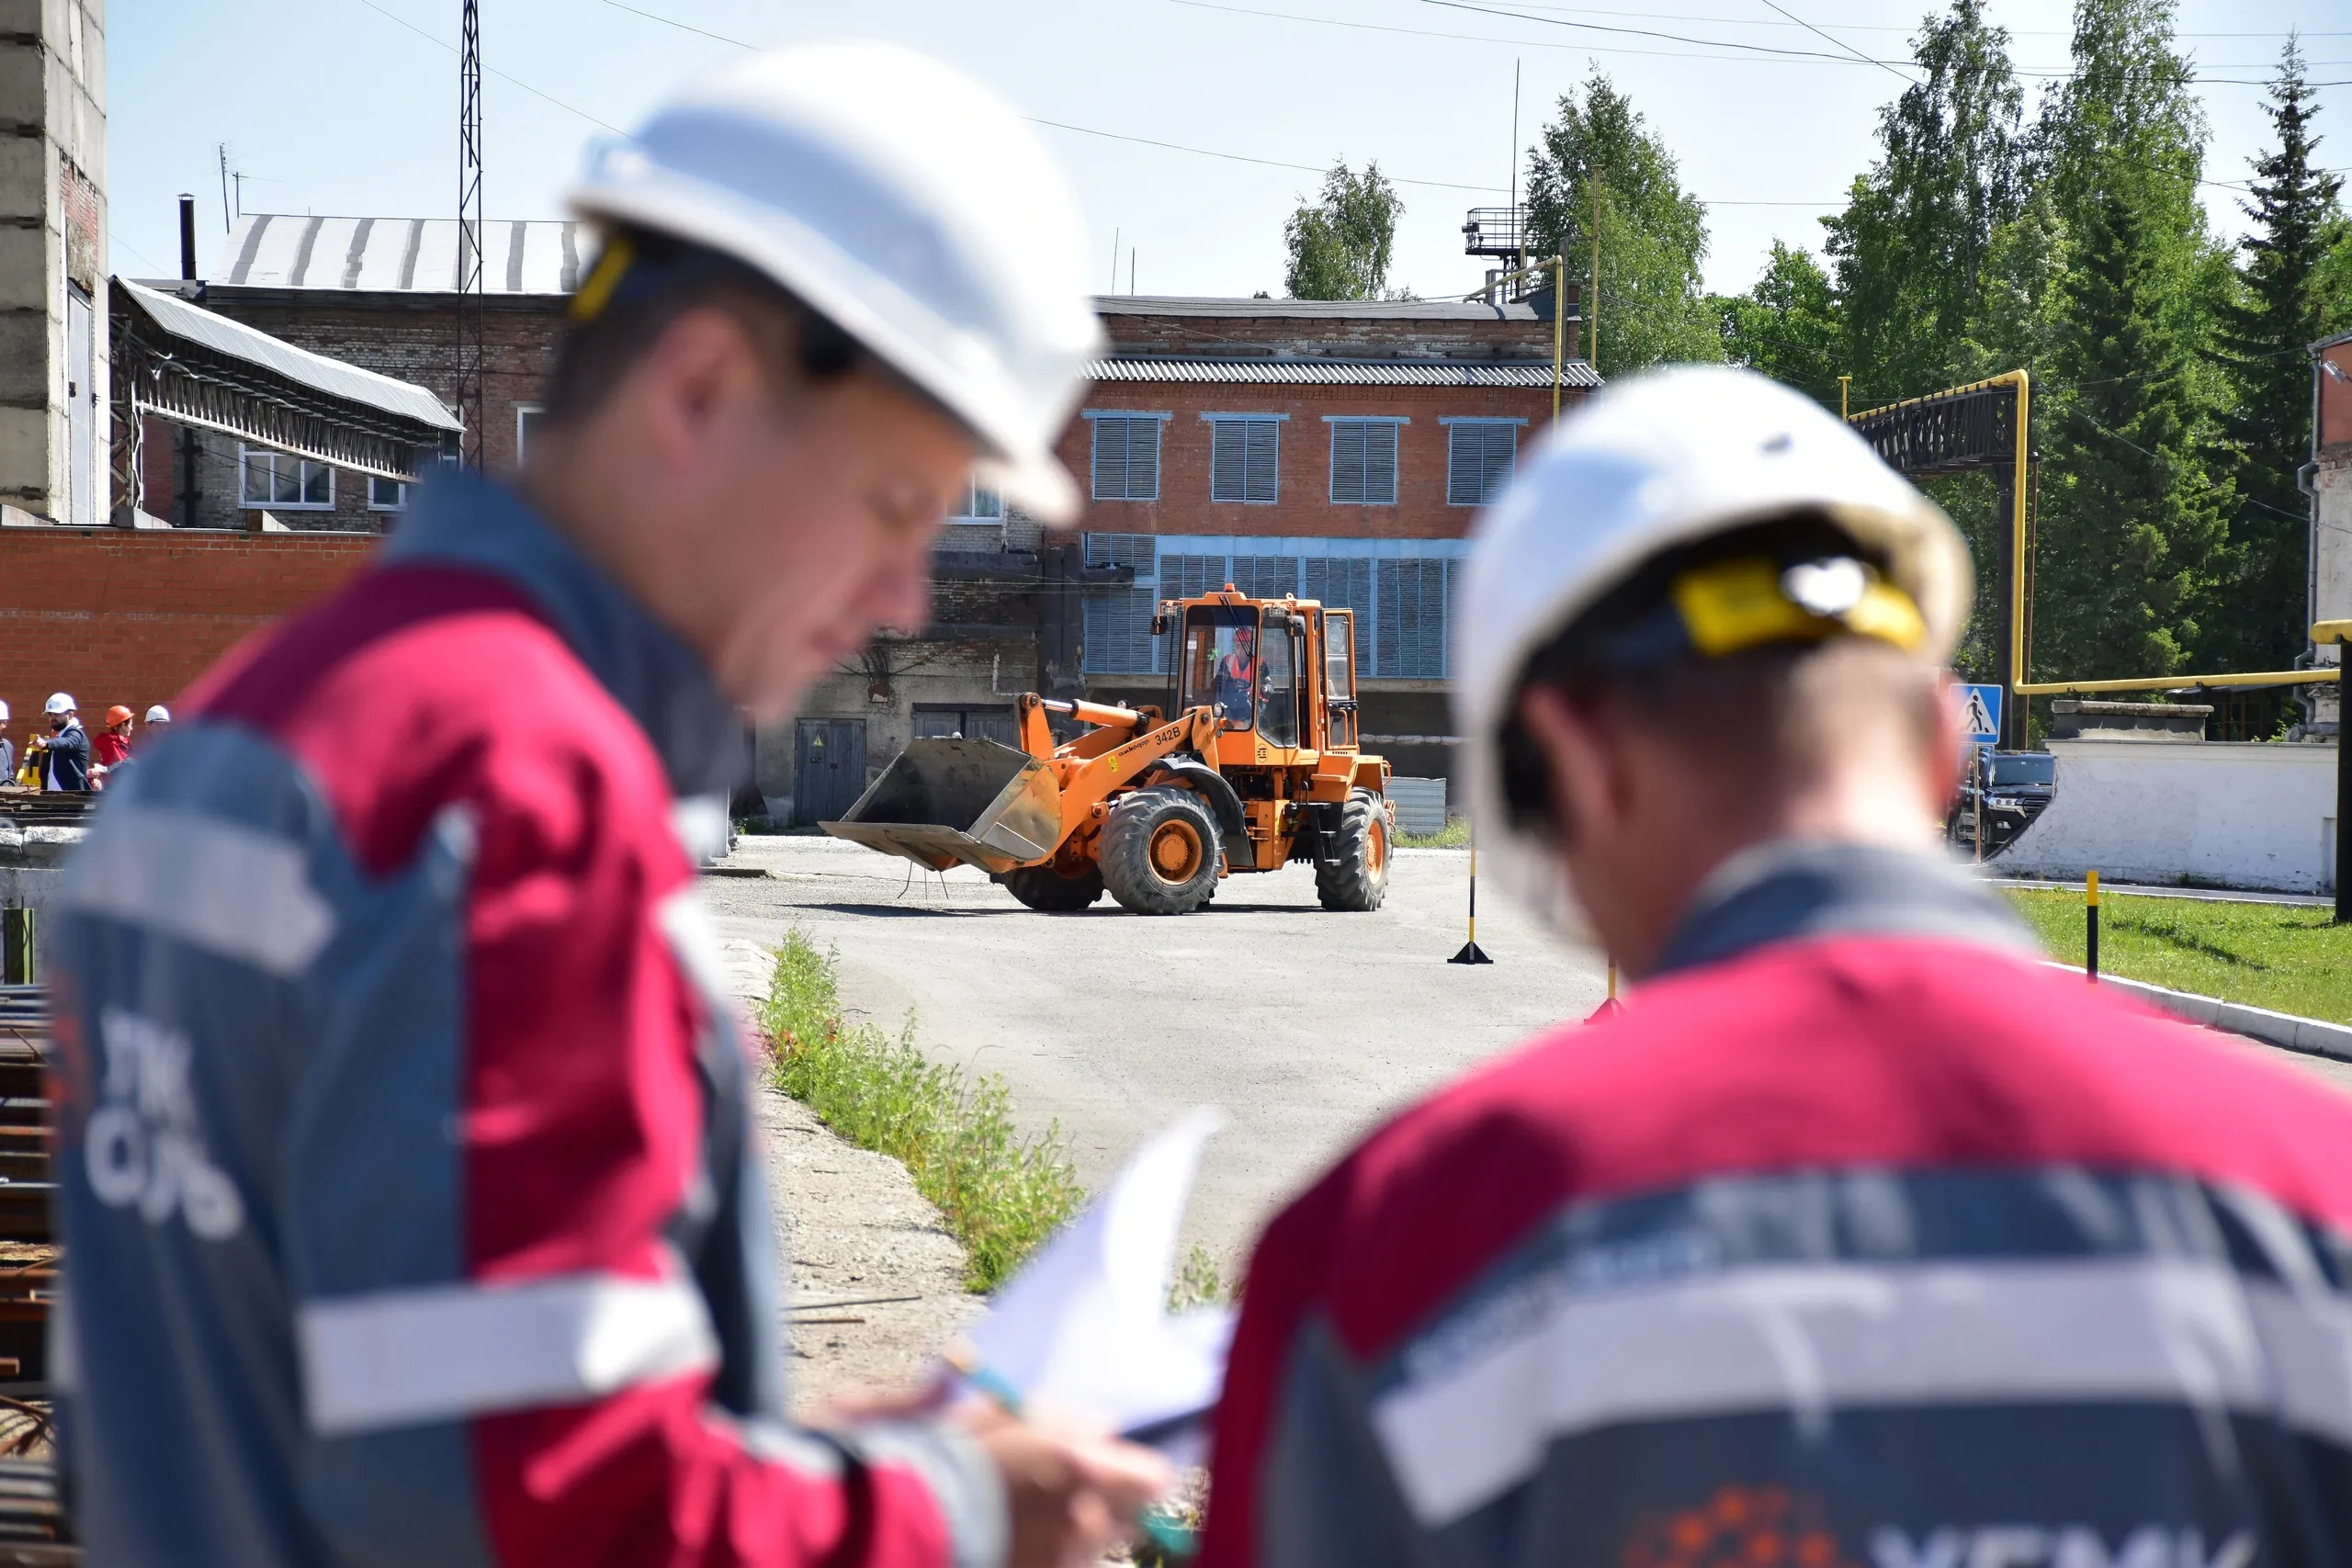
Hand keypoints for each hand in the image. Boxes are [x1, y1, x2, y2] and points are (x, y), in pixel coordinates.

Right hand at [957, 1401, 1173, 1567]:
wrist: (911, 1520)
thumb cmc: (957, 1456)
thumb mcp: (1011, 1416)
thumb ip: (1066, 1418)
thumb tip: (1107, 1425)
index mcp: (1081, 1469)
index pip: (1153, 1480)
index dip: (1137, 1473)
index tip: (1120, 1469)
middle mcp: (1083, 1521)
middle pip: (1129, 1519)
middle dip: (1109, 1505)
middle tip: (1072, 1494)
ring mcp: (1064, 1560)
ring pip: (1095, 1546)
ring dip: (1078, 1532)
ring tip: (1034, 1519)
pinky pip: (1067, 1564)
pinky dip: (1054, 1554)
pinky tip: (1021, 1539)